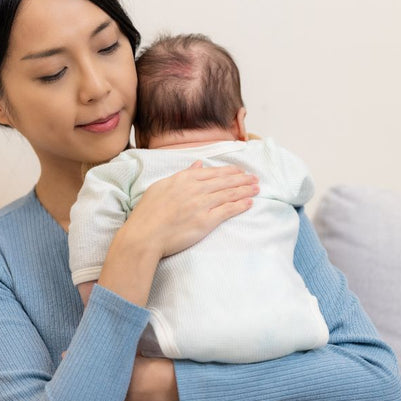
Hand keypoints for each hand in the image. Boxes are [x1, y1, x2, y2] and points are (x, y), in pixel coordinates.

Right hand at [125, 162, 258, 258]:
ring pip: (229, 194)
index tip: (239, 171)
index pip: (212, 172)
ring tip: (256, 188)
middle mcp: (195, 189)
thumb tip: (198, 164)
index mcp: (183, 179)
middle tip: (255, 178)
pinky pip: (227, 210)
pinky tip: (249, 202)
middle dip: (242, 179)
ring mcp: (201, 205)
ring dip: (245, 190)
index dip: (229, 171)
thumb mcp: (161, 186)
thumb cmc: (148, 213)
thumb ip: (182, 175)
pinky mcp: (205, 221)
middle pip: (224, 181)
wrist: (144, 235)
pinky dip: (240, 205)